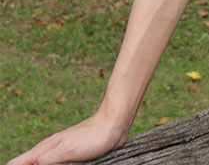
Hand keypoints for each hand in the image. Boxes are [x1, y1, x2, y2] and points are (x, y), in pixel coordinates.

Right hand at [6, 111, 127, 164]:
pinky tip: (45, 164)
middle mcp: (48, 150)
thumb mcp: (67, 150)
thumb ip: (46, 160)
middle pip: (25, 164)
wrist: (114, 124)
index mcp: (44, 149)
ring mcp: (58, 152)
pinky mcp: (69, 155)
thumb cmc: (92, 137)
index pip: (18, 163)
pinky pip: (51, 163)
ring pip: (38, 163)